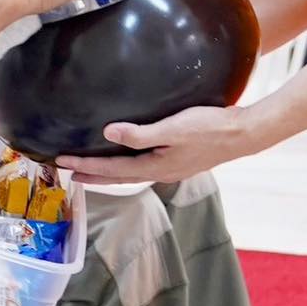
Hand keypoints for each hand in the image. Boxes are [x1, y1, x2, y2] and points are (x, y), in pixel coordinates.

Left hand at [58, 106, 260, 184]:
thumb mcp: (174, 128)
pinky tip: (127, 157)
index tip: (63, 162)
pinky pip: (143, 167)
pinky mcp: (179, 161)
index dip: (86, 165)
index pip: (112, 168)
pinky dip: (126, 166)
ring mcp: (171, 169)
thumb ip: (141, 133)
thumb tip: (108, 132)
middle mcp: (160, 173)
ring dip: (108, 172)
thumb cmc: (210, 128)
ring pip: (130, 174)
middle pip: (118, 177)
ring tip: (90, 169)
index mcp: (156, 168)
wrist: (243, 135)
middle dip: (92, 174)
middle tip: (68, 173)